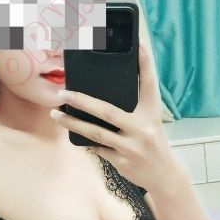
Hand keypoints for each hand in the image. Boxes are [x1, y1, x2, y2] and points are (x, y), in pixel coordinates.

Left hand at [51, 41, 178, 194]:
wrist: (164, 174)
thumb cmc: (152, 142)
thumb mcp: (151, 120)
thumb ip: (135, 104)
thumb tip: (111, 84)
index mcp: (151, 114)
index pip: (149, 85)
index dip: (146, 64)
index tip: (138, 44)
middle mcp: (142, 129)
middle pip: (108, 112)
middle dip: (82, 101)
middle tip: (63, 93)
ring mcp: (131, 147)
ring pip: (96, 133)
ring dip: (73, 123)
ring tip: (55, 114)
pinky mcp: (121, 161)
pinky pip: (97, 148)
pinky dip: (84, 140)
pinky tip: (70, 133)